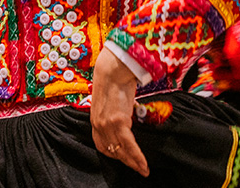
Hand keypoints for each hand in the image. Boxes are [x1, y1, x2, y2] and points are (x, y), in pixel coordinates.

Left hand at [90, 48, 147, 176]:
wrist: (113, 69)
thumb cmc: (114, 79)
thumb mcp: (110, 99)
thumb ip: (114, 110)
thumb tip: (124, 113)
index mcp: (95, 119)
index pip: (102, 144)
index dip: (113, 153)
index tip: (124, 157)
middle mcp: (98, 124)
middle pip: (111, 151)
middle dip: (125, 161)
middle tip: (137, 168)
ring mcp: (107, 124)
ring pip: (121, 151)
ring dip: (133, 163)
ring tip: (143, 170)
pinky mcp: (118, 121)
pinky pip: (129, 145)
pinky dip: (137, 156)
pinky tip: (144, 163)